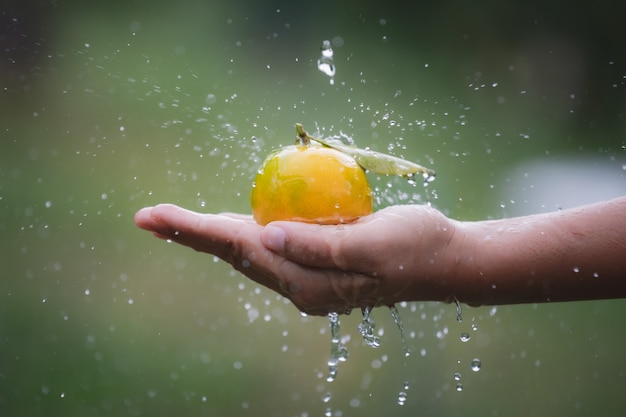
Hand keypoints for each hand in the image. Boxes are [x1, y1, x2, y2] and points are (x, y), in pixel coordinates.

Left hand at [134, 204, 456, 314]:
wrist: (446, 261)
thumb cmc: (416, 246)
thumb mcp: (371, 241)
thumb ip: (318, 244)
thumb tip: (264, 236)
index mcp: (307, 282)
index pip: (238, 248)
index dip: (193, 229)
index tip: (152, 215)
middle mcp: (300, 285)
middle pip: (233, 254)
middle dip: (190, 235)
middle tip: (149, 216)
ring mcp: (308, 278)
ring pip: (249, 253)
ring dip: (212, 235)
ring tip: (175, 221)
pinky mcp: (319, 266)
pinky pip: (274, 247)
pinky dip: (247, 232)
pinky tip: (234, 221)